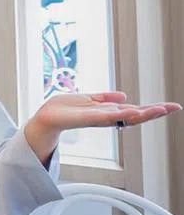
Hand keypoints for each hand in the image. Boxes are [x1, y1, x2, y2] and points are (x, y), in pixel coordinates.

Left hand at [25, 92, 181, 162]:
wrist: (44, 118)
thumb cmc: (64, 110)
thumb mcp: (88, 99)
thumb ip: (105, 98)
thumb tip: (124, 96)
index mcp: (108, 113)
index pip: (134, 110)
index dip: (152, 109)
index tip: (171, 106)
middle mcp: (105, 118)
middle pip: (134, 115)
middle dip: (153, 112)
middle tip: (173, 108)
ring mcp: (96, 119)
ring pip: (123, 116)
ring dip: (141, 113)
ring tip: (158, 110)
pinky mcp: (84, 118)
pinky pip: (103, 116)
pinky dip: (116, 114)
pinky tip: (129, 111)